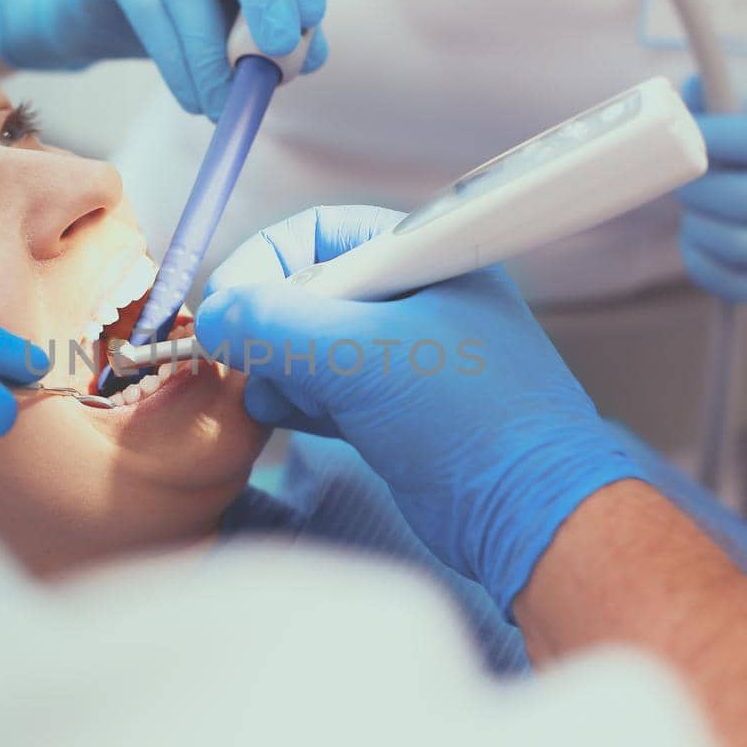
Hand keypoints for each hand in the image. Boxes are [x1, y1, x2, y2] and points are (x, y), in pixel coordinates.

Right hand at [0, 0, 327, 119]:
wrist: (100, 3)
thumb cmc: (189, 1)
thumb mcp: (239, 4)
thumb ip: (279, 22)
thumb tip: (309, 57)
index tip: (312, 18)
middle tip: (278, 53)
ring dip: (208, 53)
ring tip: (225, 103)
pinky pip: (144, 7)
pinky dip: (174, 61)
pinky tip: (191, 96)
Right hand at [195, 206, 640, 611]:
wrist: (529, 513)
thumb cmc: (476, 424)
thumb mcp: (360, 358)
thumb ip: (276, 326)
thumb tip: (218, 315)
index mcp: (422, 259)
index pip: (318, 233)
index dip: (263, 262)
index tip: (227, 306)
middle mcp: (415, 299)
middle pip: (307, 290)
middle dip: (268, 324)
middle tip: (245, 357)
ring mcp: (406, 357)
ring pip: (312, 344)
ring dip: (279, 367)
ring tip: (277, 394)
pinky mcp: (396, 410)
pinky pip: (327, 388)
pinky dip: (299, 399)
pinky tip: (286, 415)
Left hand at [677, 78, 746, 301]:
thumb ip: (730, 109)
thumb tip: (683, 94)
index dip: (710, 137)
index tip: (682, 131)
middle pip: (744, 200)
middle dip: (698, 187)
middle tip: (680, 177)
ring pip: (738, 245)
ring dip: (698, 224)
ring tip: (693, 208)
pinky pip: (732, 283)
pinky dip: (700, 261)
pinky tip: (695, 238)